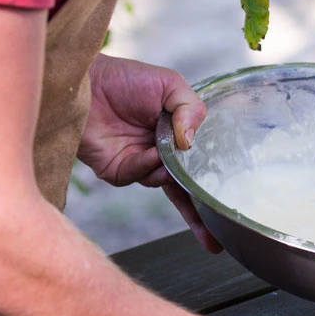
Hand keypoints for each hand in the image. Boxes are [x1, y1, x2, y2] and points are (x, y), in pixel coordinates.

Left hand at [81, 54, 219, 251]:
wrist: (84, 82)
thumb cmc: (125, 79)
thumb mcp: (170, 85)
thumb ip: (191, 110)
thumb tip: (190, 144)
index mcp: (175, 135)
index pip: (198, 165)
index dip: (212, 187)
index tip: (229, 210)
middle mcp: (159, 154)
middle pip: (185, 190)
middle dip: (200, 216)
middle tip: (217, 236)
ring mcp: (138, 164)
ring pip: (165, 182)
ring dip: (170, 171)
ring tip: (165, 150)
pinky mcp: (117, 170)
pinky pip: (140, 177)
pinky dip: (147, 166)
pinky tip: (149, 152)